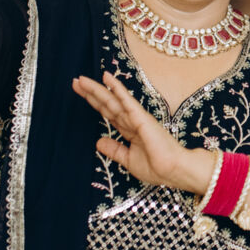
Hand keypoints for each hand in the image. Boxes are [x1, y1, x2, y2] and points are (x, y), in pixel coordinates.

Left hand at [73, 73, 212, 193]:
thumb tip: (98, 142)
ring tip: (81, 80)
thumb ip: (114, 150)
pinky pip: (126, 101)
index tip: (80, 93)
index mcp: (129, 130)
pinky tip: (107, 78)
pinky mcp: (141, 117)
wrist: (173, 171)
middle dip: (91, 93)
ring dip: (97, 89)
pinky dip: (117, 89)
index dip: (94, 103)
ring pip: (113, 100)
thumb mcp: (128, 159)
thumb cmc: (157, 167)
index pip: (108, 113)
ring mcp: (136, 117)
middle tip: (76, 82)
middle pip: (107, 104)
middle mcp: (131, 121)